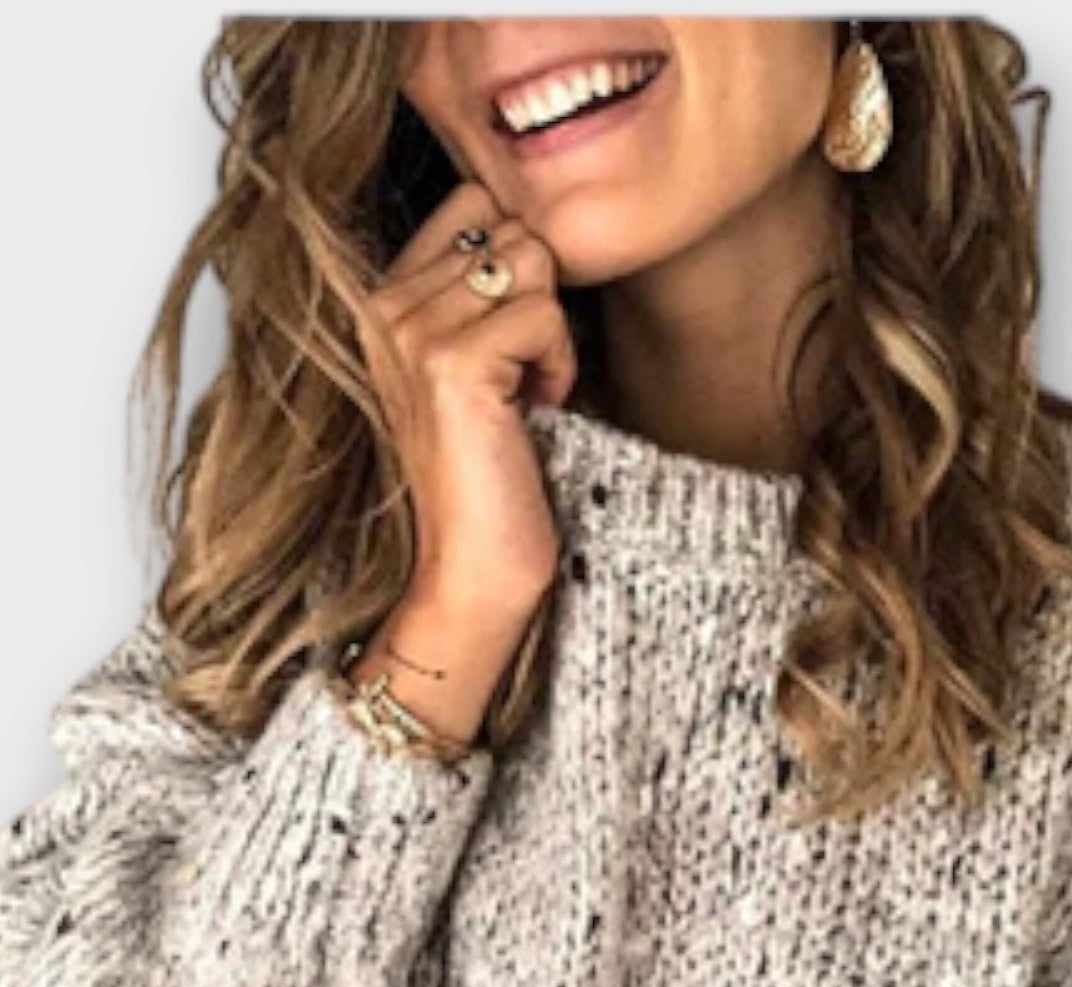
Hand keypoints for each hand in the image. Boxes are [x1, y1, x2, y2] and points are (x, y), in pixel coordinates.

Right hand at [352, 175, 578, 621]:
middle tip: (522, 377)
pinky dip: (558, 363)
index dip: (518, 264)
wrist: (471, 570)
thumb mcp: (475, 367)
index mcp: (383, 300)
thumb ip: (480, 290)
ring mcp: (412, 332)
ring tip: (526, 394)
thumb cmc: (489, 476)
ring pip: (529, 260)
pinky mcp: (452, 364)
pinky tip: (535, 412)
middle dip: (537, 298)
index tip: (511, 345)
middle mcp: (384, 306)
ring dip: (550, 331)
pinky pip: (543, 313)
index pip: (472, 200)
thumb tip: (531, 220)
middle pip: (508, 224)